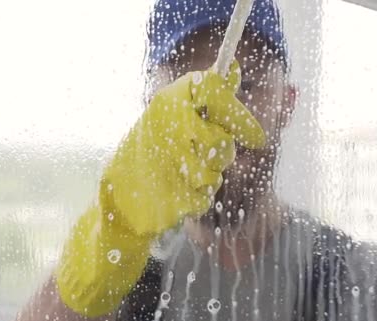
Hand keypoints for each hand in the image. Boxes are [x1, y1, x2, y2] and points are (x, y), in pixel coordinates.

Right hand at [56, 61, 265, 316]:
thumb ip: (205, 97)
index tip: (257, 137)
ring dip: (209, 175)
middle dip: (222, 152)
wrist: (119, 196)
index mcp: (168, 100)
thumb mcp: (170, 114)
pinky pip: (206, 194)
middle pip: (221, 138)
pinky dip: (198, 196)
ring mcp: (168, 160)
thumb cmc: (149, 150)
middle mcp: (167, 124)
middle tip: (211, 155)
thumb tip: (233, 67)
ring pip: (215, 170)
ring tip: (186, 172)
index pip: (214, 89)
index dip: (237, 113)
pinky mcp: (172, 194)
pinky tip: (179, 191)